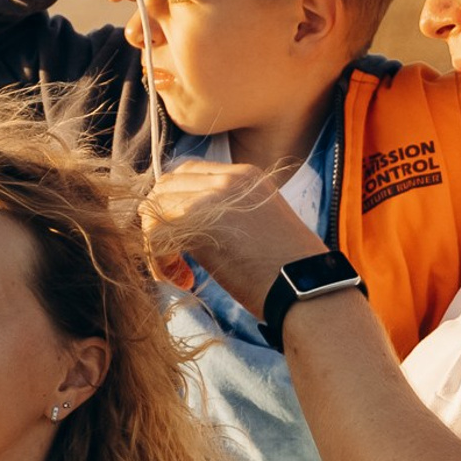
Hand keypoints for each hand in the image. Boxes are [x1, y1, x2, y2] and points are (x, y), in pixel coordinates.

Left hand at [139, 161, 322, 317]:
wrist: (305, 287)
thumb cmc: (287, 269)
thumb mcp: (259, 225)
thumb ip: (227, 213)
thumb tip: (188, 224)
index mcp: (245, 175)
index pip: (187, 172)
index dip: (175, 204)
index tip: (184, 240)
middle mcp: (228, 179)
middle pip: (165, 187)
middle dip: (161, 224)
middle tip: (177, 260)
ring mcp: (213, 198)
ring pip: (155, 210)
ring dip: (158, 245)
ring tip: (181, 274)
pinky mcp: (199, 224)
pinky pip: (155, 235)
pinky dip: (160, 262)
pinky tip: (183, 280)